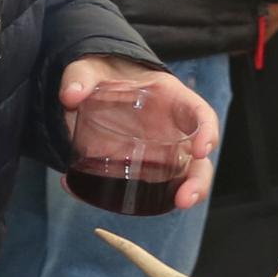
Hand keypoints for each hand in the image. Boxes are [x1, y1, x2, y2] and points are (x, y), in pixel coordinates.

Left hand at [56, 55, 222, 208]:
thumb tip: (70, 95)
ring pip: (181, 177)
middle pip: (197, 158)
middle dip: (198, 180)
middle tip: (185, 199)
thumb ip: (80, 77)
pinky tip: (98, 199)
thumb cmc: (103, 75)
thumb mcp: (90, 70)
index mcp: (171, 98)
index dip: (207, 131)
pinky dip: (129, 199)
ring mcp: (160, 151)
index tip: (202, 150)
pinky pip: (145, 187)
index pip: (200, 113)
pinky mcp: (140, 168)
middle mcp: (172, 128)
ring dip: (182, 194)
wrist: (93, 88)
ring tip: (174, 206)